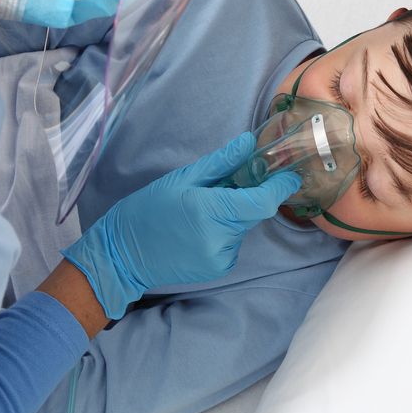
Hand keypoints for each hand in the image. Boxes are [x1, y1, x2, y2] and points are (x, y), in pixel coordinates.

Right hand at [62, 133, 300, 318]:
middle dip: (247, 198)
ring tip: (202, 212)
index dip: (280, 188)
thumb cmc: (148, 210)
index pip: (262, 201)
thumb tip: (248, 143)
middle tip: (224, 187)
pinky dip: (225, 233)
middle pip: (253, 212)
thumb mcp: (182, 179)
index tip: (288, 175)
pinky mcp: (219, 268)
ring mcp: (221, 257)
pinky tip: (200, 231)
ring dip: (233, 216)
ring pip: (243, 228)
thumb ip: (221, 163)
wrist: (123, 254)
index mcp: (211, 211)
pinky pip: (233, 243)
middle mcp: (220, 238)